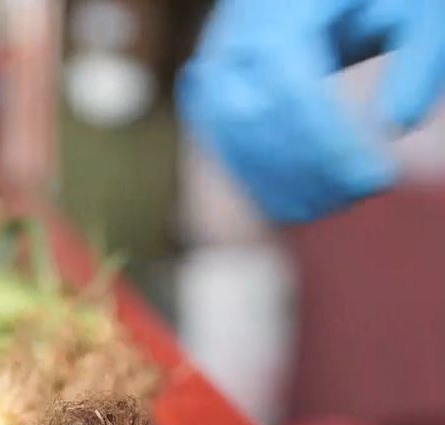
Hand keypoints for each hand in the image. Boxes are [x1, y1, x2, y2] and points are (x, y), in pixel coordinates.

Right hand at [178, 0, 444, 223]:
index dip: (328, 140)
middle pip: (247, 116)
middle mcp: (233, 36)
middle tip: (359, 193)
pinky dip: (257, 183)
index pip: (289, 84)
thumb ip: (417, 64)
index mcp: (280, 9)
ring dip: (277, 183)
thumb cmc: (371, 2)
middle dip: (303, 168)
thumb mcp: (413, 14)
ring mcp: (212, 67)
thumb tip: (392, 127)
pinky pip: (219, 147)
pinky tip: (299, 204)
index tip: (375, 177)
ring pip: (225, 137)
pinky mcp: (207, 96)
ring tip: (332, 203)